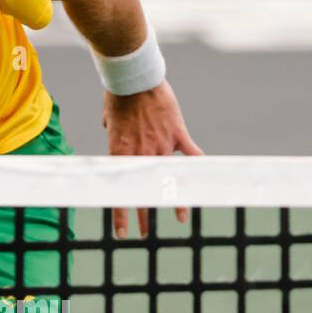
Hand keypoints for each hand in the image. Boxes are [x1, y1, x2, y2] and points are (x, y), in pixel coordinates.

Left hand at [102, 80, 202, 237]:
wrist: (133, 78)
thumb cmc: (117, 94)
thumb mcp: (109, 117)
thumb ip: (111, 128)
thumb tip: (107, 126)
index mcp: (120, 154)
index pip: (120, 192)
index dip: (120, 215)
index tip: (120, 231)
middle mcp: (140, 155)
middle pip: (142, 193)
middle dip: (142, 215)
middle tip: (141, 234)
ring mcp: (160, 146)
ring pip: (169, 180)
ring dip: (174, 201)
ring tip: (179, 219)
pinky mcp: (177, 134)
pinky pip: (192, 157)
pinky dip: (199, 170)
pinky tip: (204, 184)